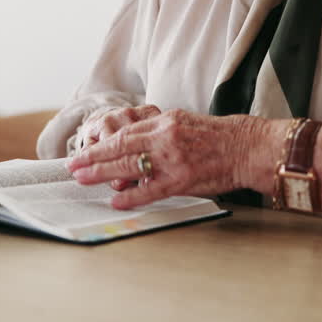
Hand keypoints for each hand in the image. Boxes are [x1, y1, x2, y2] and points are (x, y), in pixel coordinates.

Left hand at [66, 109, 279, 209]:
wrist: (248, 146)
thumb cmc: (217, 137)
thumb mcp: (184, 123)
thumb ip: (157, 132)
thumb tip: (131, 145)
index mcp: (165, 121)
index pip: (124, 131)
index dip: (100, 143)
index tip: (83, 151)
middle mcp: (166, 136)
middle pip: (121, 146)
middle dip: (93, 157)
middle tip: (73, 166)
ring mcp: (173, 158)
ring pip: (130, 165)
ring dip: (103, 173)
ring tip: (83, 179)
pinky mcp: (184, 179)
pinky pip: (152, 189)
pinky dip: (132, 196)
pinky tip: (116, 201)